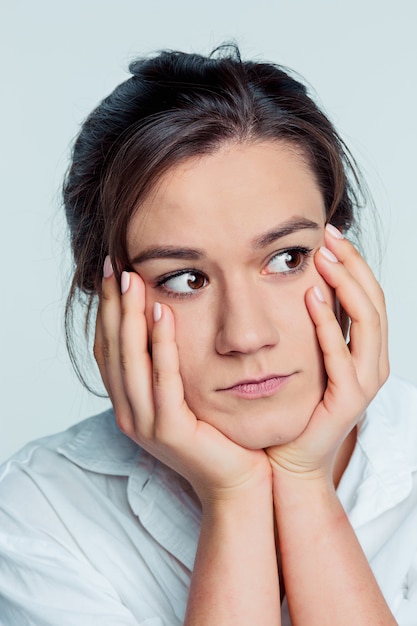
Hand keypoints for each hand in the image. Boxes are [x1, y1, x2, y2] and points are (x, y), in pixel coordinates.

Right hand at [94, 261, 270, 504]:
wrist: (238, 480)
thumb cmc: (217, 433)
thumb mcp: (186, 393)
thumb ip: (169, 363)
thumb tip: (167, 316)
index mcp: (129, 402)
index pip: (108, 348)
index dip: (107, 310)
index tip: (113, 273)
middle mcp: (128, 412)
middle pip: (112, 349)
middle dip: (113, 305)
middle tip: (115, 265)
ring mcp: (145, 423)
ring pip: (130, 361)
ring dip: (131, 318)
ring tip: (133, 280)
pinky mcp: (169, 430)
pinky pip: (163, 380)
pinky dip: (161, 346)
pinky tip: (164, 315)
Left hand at [266, 224, 388, 480]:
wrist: (290, 456)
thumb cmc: (298, 406)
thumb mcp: (310, 356)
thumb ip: (316, 326)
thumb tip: (304, 282)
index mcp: (366, 351)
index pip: (369, 296)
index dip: (353, 263)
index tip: (329, 235)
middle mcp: (372, 363)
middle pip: (373, 301)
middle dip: (352, 265)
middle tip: (328, 236)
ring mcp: (364, 381)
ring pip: (366, 322)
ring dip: (345, 285)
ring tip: (323, 258)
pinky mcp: (348, 399)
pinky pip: (341, 354)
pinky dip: (328, 323)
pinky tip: (312, 298)